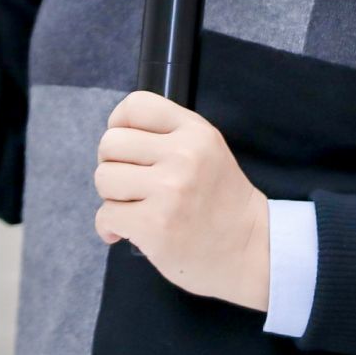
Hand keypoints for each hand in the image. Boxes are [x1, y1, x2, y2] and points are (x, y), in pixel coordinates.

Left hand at [92, 90, 270, 312]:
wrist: (251, 249)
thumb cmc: (221, 201)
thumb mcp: (208, 150)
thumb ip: (169, 135)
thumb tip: (115, 135)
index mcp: (195, 132)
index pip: (136, 105)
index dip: (118, 123)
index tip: (123, 146)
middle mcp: (182, 156)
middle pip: (111, 143)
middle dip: (112, 165)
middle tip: (129, 185)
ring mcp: (168, 191)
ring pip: (104, 178)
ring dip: (111, 197)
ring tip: (133, 208)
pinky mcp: (154, 226)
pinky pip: (105, 215)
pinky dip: (109, 227)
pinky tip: (126, 232)